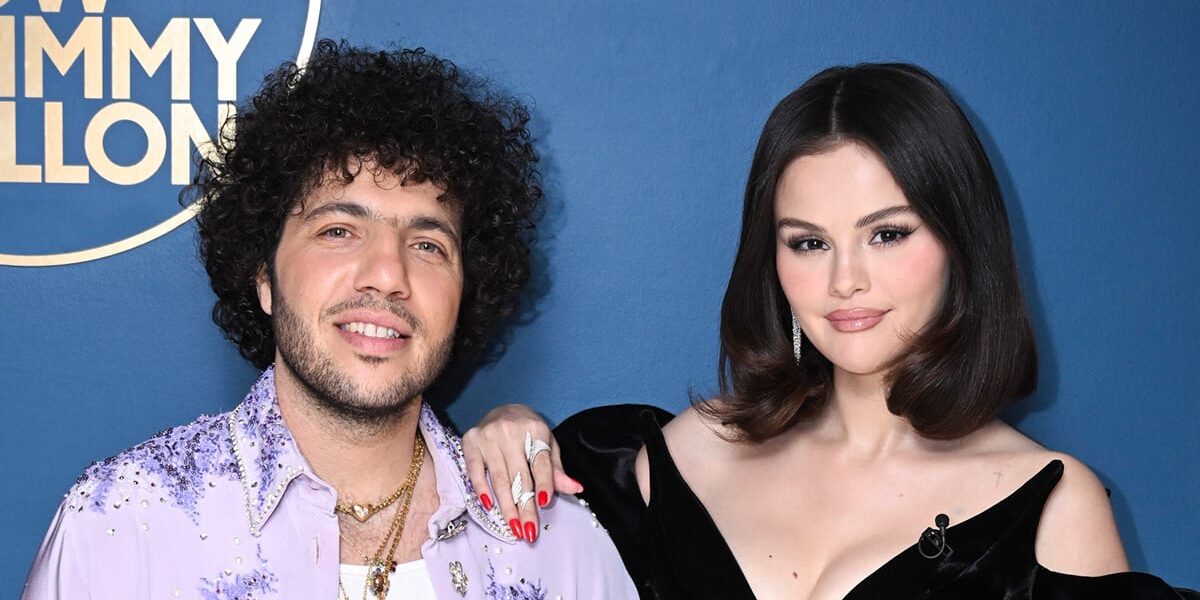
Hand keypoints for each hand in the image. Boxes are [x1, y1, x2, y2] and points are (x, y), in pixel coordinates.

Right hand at [462, 403, 581, 542]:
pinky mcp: (471, 443)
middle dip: (525, 506)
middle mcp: (510, 431)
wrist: (503, 409)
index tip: (544, 504)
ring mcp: (488, 437)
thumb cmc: (528, 431)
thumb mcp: (547, 444)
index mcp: (535, 429)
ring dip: (506, 506)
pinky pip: (475, 471)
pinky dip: (481, 490)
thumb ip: (556, 469)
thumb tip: (575, 488)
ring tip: (514, 527)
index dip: (544, 484)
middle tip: (529, 530)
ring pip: (499, 478)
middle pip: (520, 475)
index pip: (540, 462)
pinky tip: (489, 506)